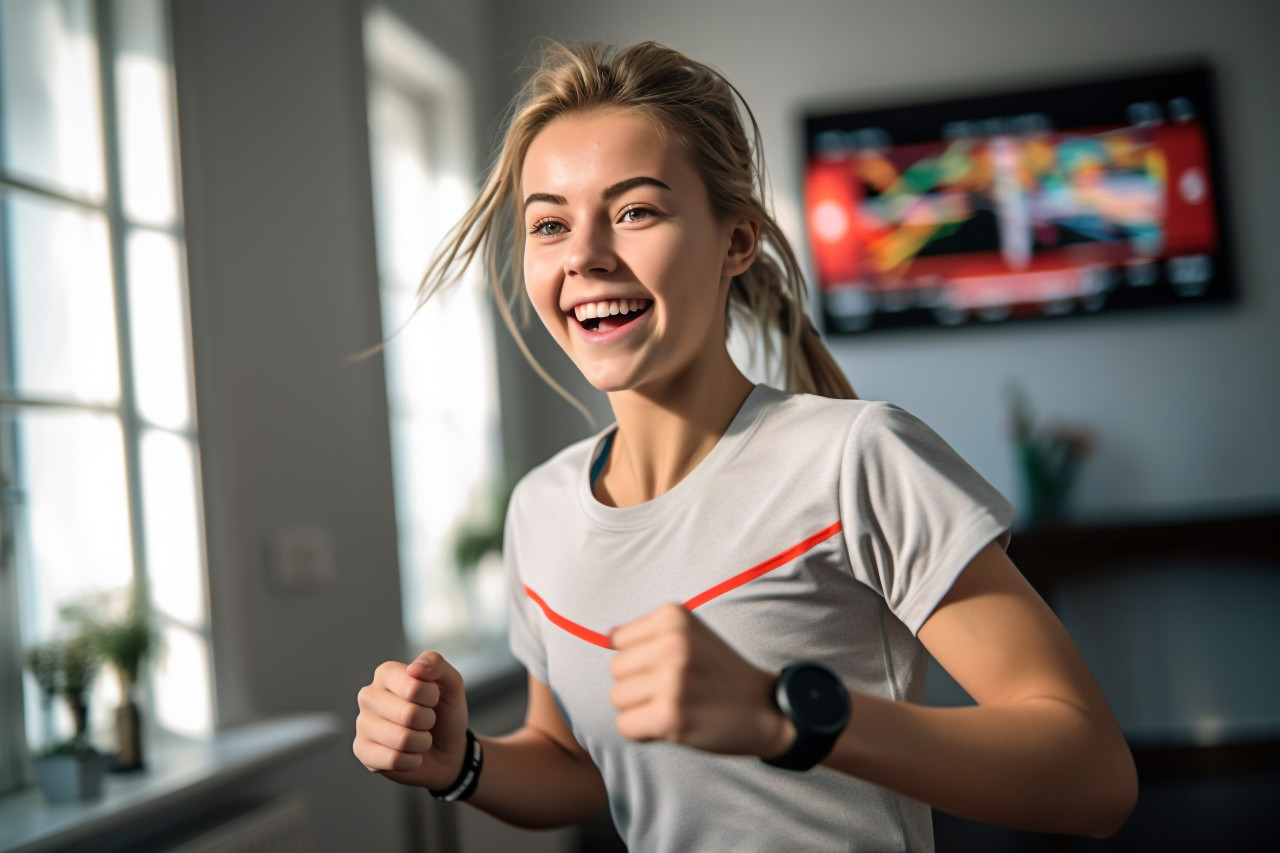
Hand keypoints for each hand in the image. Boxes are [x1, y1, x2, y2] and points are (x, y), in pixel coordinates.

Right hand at [353, 651, 469, 789]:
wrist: (446, 750)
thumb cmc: (445, 714)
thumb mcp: (451, 684)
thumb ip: (436, 664)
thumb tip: (414, 668)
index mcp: (386, 673)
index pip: (413, 687)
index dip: (431, 697)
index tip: (432, 699)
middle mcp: (368, 695)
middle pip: (407, 715)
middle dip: (427, 722)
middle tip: (426, 720)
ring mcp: (362, 724)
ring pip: (401, 740)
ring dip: (421, 742)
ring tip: (419, 737)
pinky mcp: (361, 751)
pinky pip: (392, 760)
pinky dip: (411, 761)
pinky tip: (409, 753)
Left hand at [608, 604, 793, 757]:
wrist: (763, 708)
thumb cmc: (720, 672)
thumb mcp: (691, 634)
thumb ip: (649, 632)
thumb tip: (607, 635)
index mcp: (674, 616)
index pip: (618, 640)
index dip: (640, 659)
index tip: (670, 667)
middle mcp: (672, 643)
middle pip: (615, 669)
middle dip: (638, 684)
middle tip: (674, 690)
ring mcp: (672, 680)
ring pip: (617, 698)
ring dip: (640, 708)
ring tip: (674, 706)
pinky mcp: (670, 716)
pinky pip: (625, 726)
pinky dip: (643, 732)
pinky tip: (671, 725)